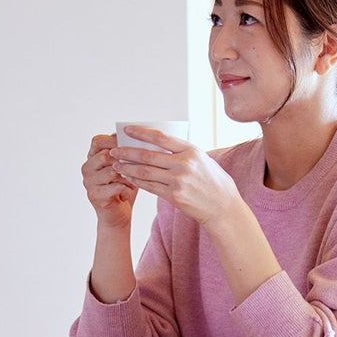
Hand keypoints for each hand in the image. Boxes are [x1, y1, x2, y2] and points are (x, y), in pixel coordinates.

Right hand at [82, 133, 136, 228]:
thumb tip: (141, 137)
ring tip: (134, 181)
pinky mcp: (94, 195)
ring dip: (127, 176)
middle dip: (123, 159)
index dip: (113, 140)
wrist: (119, 214)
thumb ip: (127, 152)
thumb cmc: (124, 187)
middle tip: (137, 165)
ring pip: (111, 171)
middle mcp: (87, 168)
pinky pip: (114, 187)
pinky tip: (129, 191)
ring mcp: (88, 182)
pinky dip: (126, 189)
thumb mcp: (126, 166)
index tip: (131, 144)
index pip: (97, 141)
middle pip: (104, 155)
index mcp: (92, 157)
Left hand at [109, 127, 241, 226]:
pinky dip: (137, 182)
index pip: (160, 137)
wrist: (223, 206)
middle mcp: (184, 164)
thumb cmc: (214, 181)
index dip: (141, 133)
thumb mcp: (203, 160)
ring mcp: (178, 181)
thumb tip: (160, 144)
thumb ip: (183, 152)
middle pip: (148, 156)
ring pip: (145, 172)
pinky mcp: (174, 196)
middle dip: (127, 152)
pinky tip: (129, 178)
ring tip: (116, 165)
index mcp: (191, 151)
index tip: (127, 130)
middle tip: (114, 150)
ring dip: (127, 168)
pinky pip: (150, 187)